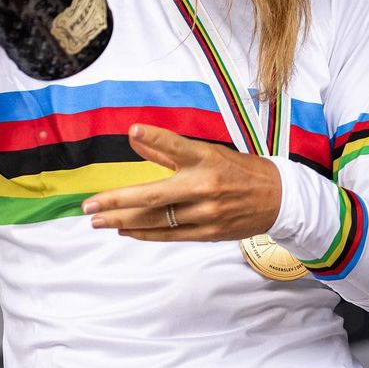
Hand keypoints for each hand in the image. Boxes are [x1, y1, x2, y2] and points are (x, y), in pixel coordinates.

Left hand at [82, 123, 282, 241]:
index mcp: (207, 159)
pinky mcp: (208, 233)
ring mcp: (206, 213)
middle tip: (89, 205)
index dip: (156, 138)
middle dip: (117, 201)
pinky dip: (145, 233)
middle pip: (154, 196)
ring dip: (123, 220)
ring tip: (97, 220)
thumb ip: (170, 150)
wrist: (279, 200)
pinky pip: (170, 235)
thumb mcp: (210, 152)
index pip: (177, 147)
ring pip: (157, 219)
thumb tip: (136, 137)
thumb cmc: (240, 171)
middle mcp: (205, 186)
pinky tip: (124, 229)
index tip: (134, 131)